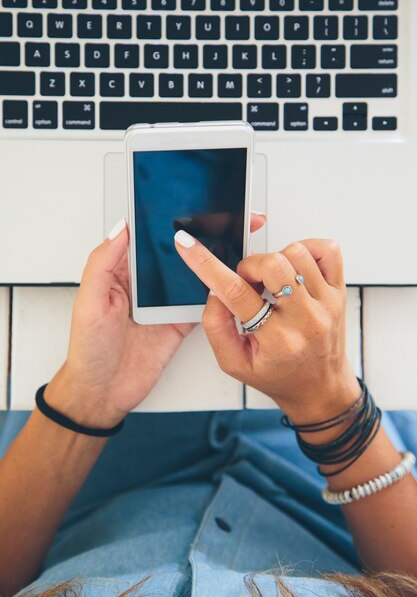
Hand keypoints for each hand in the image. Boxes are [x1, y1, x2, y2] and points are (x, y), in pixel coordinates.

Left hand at [45, 214, 266, 428]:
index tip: (194, 202)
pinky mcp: (180, 323)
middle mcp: (147, 283)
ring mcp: (166, 302)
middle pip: (179, 252)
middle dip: (203, 234)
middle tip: (232, 218)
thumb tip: (121, 228)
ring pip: (196, 275)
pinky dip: (218, 295)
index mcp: (123, 270)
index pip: (150, 236)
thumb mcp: (90, 303)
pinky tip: (234, 282)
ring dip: (216, 262)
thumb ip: (102, 264)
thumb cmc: (89, 349)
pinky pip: (203, 304)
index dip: (170, 218)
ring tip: (241, 243)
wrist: (102, 394)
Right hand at [174, 234, 360, 423]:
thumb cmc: (278, 375)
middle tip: (249, 283)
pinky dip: (307, 250)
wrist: (320, 388)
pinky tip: (295, 270)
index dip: (205, 264)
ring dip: (275, 259)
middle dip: (249, 266)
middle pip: (272, 264)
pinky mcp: (340, 291)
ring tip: (273, 281)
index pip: (235, 292)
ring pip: (296, 252)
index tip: (187, 244)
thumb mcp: (234, 363)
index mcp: (277, 341)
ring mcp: (327, 303)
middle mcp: (306, 320)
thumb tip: (214, 288)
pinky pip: (327, 249)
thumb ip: (216, 326)